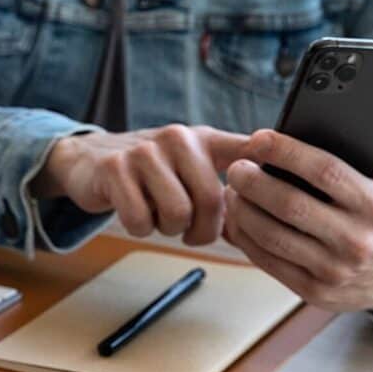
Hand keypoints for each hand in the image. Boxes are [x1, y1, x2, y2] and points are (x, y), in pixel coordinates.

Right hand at [33, 125, 248, 244]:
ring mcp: (145, 151)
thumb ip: (229, 185)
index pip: (247, 148)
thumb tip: (269, 216)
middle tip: (191, 233)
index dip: (268, 166)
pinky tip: (136, 213)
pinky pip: (140, 220)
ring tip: (160, 217)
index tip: (282, 186)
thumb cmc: (151, 175)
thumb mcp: (191, 168)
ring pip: (176, 214)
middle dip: (203, 231)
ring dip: (169, 230)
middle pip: (211, 201)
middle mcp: (179, 138)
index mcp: (204, 139)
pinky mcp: (115, 168)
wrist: (90, 161)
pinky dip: (140, 228)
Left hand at [224, 104, 372, 311]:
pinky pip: (269, 262)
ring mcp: (333, 270)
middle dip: (254, 183)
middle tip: (236, 167)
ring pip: (273, 236)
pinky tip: (236, 220)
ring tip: (232, 191)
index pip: (324, 172)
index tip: (259, 139)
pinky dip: (246, 239)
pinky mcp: (313, 290)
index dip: (286, 152)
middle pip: (290, 205)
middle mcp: (355, 240)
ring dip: (243, 212)